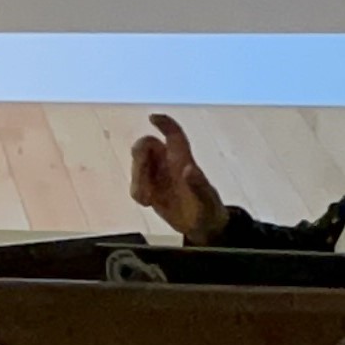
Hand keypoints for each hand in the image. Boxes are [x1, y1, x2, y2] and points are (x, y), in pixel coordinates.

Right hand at [130, 113, 228, 246]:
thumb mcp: (206, 200)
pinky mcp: (149, 188)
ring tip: (147, 200)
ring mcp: (157, 174)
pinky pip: (135, 183)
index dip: (164, 123)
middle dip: (139, 158)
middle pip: (146, 145)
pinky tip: (148, 204)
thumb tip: (188, 169)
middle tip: (142, 179)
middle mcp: (168, 162)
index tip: (152, 118)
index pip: (173, 134)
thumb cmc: (209, 210)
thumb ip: (198, 184)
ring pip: (136, 164)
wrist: (202, 227)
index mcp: (183, 159)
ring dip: (136, 180)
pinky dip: (137, 192)